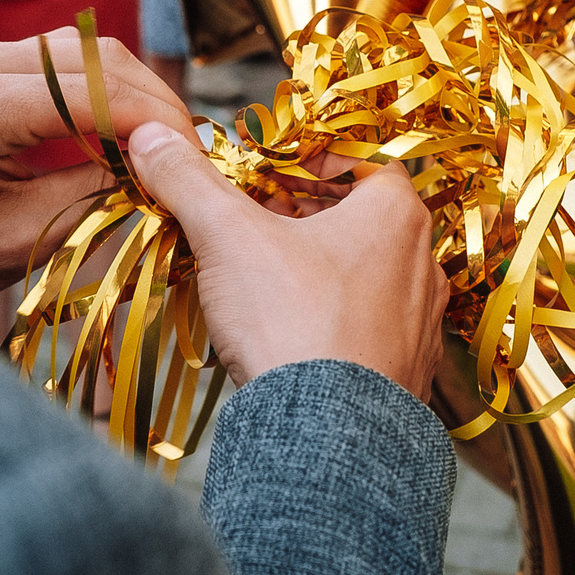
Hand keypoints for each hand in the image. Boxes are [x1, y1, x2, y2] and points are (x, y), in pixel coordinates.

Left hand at [0, 30, 195, 305]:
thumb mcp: (23, 238)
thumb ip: (95, 191)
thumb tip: (160, 165)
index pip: (95, 91)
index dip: (157, 121)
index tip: (196, 158)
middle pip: (95, 55)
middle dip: (151, 100)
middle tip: (186, 152)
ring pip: (80, 48)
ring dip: (127, 89)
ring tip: (156, 142)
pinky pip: (53, 57)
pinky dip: (94, 85)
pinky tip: (114, 127)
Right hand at [125, 125, 446, 394]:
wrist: (329, 437)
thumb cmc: (292, 322)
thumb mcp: (228, 237)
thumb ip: (189, 181)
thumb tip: (151, 137)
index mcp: (397, 214)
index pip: (356, 157)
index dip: (301, 159)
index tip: (259, 175)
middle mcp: (423, 262)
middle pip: (357, 216)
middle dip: (299, 216)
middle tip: (249, 225)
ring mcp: (422, 321)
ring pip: (362, 273)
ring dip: (314, 269)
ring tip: (261, 282)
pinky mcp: (409, 370)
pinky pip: (368, 327)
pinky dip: (330, 320)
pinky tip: (288, 335)